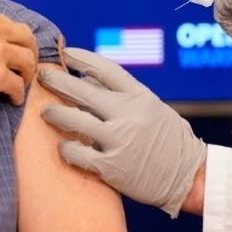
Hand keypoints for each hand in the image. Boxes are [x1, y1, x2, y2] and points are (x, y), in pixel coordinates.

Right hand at [0, 6, 37, 110]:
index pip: (7, 23)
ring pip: (27, 60)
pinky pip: (18, 84)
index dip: (14, 39)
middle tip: (26, 66)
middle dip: (29, 51)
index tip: (13, 49)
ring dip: (28, 73)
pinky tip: (13, 99)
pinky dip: (19, 94)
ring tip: (22, 83)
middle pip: (25, 37)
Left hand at [38, 48, 205, 217]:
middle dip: (57, 81)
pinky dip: (66, 149)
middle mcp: (127, 114)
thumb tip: (89, 78)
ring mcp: (118, 140)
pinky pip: (77, 153)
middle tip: (42, 76)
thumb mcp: (153, 108)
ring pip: (73, 120)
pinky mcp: (110, 167)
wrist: (189, 177)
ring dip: (54, 114)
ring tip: (45, 112)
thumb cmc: (170, 141)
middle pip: (82, 90)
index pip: (104, 68)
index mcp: (140, 96)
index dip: (82, 58)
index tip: (66, 54)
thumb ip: (123, 94)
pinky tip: (63, 147)